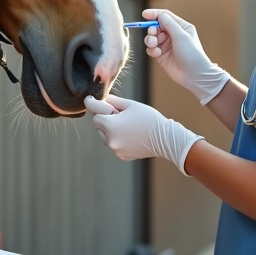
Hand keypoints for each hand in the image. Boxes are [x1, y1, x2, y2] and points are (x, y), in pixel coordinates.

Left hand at [84, 95, 203, 175]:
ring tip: (127, 125)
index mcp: (110, 125)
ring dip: (110, 129)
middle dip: (105, 118)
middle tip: (118, 113)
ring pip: (105, 136)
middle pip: (99, 125)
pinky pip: (114, 144)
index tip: (90, 100)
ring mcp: (115, 149)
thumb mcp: (130, 105)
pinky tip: (130, 134)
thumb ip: (113, 101)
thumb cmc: (148, 119)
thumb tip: (102, 99)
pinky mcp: (121, 155)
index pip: (95, 115)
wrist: (164, 138)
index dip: (95, 106)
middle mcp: (110, 139)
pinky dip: (117, 138)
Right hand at [141, 8, 230, 104]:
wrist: (194, 75)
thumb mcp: (181, 36)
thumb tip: (160, 15)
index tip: (144, 14)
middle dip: (152, 30)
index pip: (165, 16)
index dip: (154, 14)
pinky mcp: (161, 55)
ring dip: (150, 40)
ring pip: (151, 38)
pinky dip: (152, 50)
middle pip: (156, 26)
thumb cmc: (192, 54)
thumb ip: (169, 24)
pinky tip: (157, 54)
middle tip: (153, 34)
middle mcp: (173, 35)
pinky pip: (151, 49)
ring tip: (154, 45)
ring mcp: (167, 45)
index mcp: (180, 27)